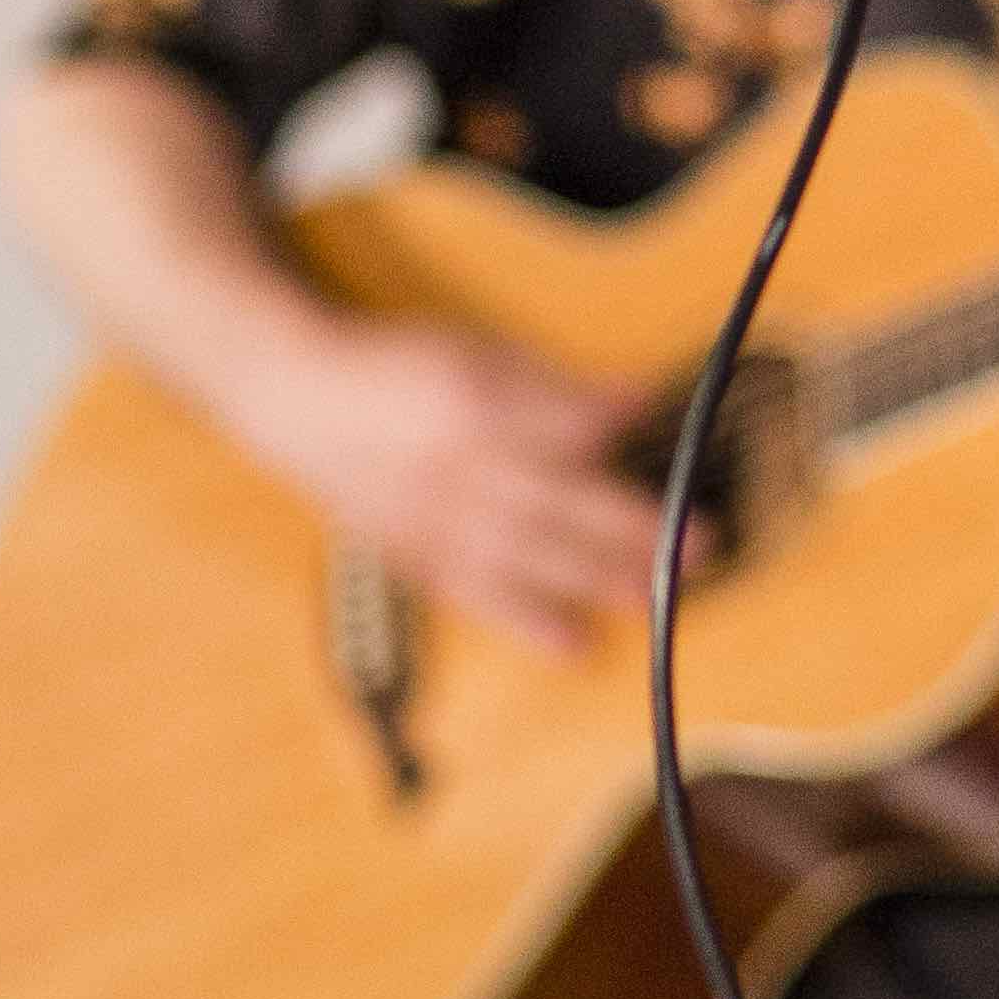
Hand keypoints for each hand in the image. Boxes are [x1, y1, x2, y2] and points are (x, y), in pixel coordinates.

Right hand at [242, 316, 695, 657]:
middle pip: (558, 502)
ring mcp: (431, 518)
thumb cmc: (399, 366)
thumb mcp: (477, 352)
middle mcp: (454, 467)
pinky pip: (477, 596)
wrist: (296, 398)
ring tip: (657, 599)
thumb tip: (635, 404)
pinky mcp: (414, 556)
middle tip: (702, 547)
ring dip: (595, 582)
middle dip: (634, 527)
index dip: (620, 434)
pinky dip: (527, 624)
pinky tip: (575, 646)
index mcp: (472, 402)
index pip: (564, 425)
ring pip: (526, 558)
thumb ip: (554, 386)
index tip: (679, 446)